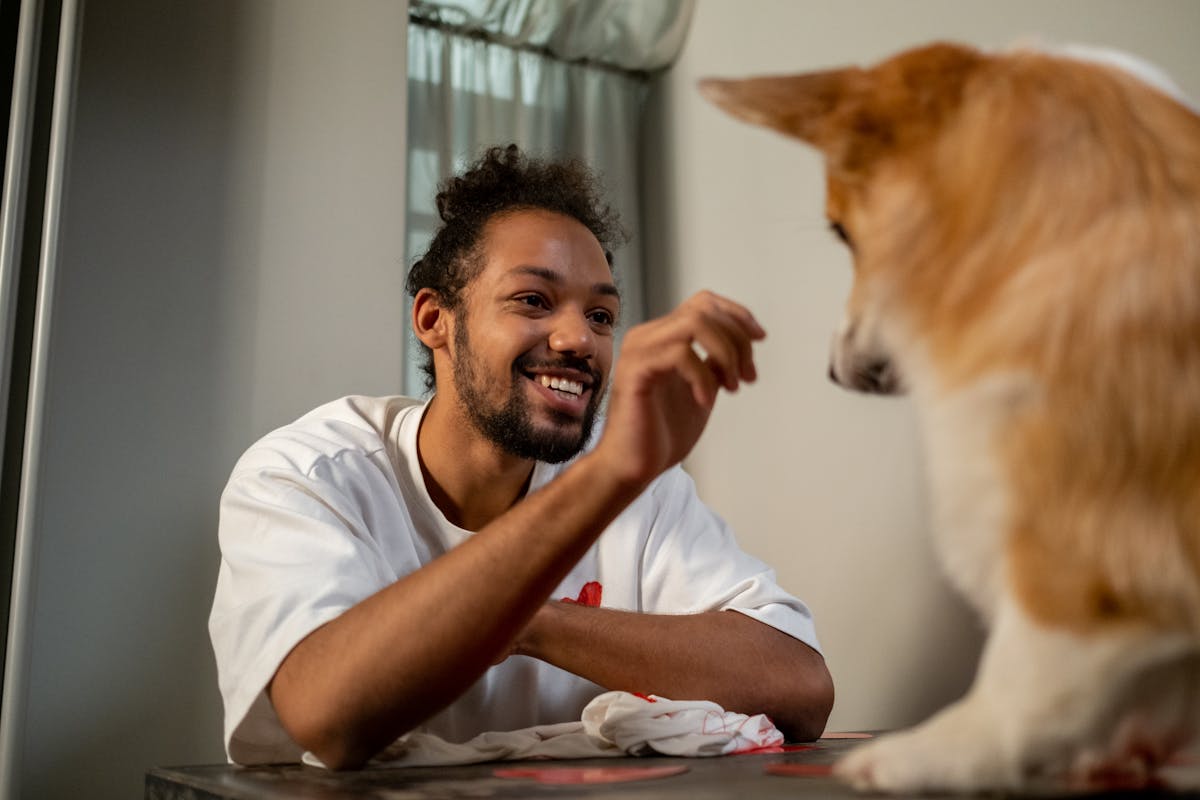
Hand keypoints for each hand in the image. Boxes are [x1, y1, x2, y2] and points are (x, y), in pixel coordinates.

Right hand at [593, 291, 764, 488]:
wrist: (633, 467)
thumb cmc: (661, 435)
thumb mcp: (701, 390)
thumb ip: (714, 364)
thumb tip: (740, 345)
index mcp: (661, 338)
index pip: (703, 303)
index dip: (737, 314)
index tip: (760, 339)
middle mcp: (647, 337)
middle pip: (704, 310)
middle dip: (737, 340)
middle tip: (746, 376)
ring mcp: (639, 351)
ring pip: (694, 323)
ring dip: (724, 354)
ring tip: (730, 387)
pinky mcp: (635, 370)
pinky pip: (681, 353)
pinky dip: (703, 377)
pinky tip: (705, 402)